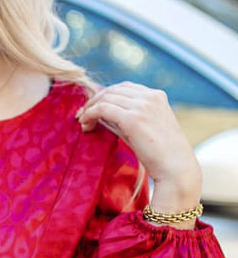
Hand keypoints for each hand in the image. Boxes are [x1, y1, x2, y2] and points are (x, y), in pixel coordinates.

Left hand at [76, 82, 201, 224]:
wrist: (176, 169)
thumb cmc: (161, 154)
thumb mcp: (146, 128)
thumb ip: (129, 117)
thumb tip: (102, 113)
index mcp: (157, 96)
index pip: (124, 88)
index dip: (105, 96)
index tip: (93, 108)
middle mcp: (150, 97)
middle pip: (112, 90)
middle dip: (94, 100)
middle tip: (82, 115)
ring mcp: (142, 106)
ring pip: (106, 98)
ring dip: (90, 108)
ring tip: (83, 123)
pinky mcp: (133, 119)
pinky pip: (103, 109)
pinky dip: (90, 114)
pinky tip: (85, 125)